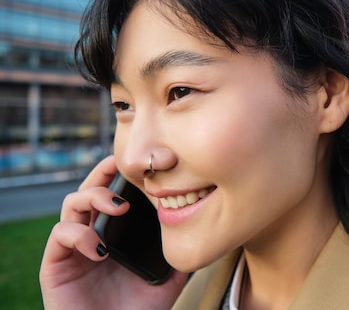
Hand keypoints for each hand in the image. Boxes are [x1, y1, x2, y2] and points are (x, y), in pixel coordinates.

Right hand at [39, 155, 186, 309]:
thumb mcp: (167, 279)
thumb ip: (178, 254)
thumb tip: (199, 231)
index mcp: (115, 234)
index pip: (114, 194)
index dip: (122, 175)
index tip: (142, 164)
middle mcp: (92, 235)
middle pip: (90, 189)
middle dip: (104, 173)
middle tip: (122, 166)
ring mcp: (73, 249)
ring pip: (72, 203)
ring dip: (94, 197)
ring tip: (119, 207)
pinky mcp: (55, 266)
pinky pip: (60, 236)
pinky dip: (79, 235)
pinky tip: (100, 249)